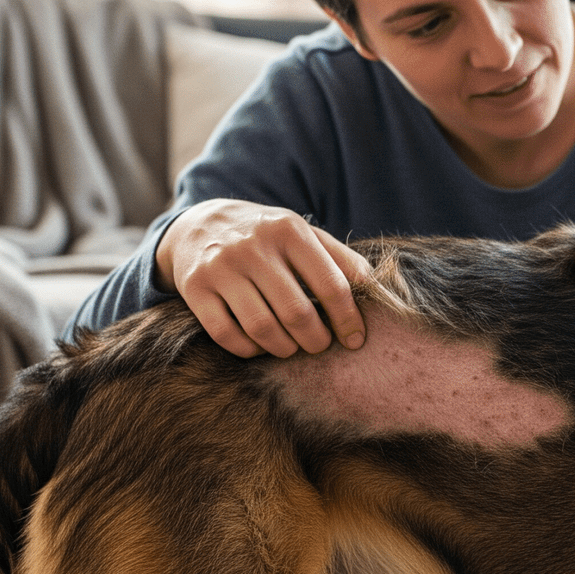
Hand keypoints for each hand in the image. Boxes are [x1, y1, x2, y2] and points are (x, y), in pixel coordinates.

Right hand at [155, 198, 370, 358]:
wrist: (200, 224)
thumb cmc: (266, 237)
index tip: (355, 341)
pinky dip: (248, 350)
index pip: (332, 285)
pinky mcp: (194, 288)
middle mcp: (254, 246)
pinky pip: (227, 334)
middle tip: (319, 346)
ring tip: (292, 348)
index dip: (349, 320)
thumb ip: (341, 259)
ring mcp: (221, 267)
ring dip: (284, 348)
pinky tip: (259, 346)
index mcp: (290, 230)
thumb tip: (379, 291)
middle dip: (316, 340)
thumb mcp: (303, 235)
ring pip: (262, 328)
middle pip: (297, 313)